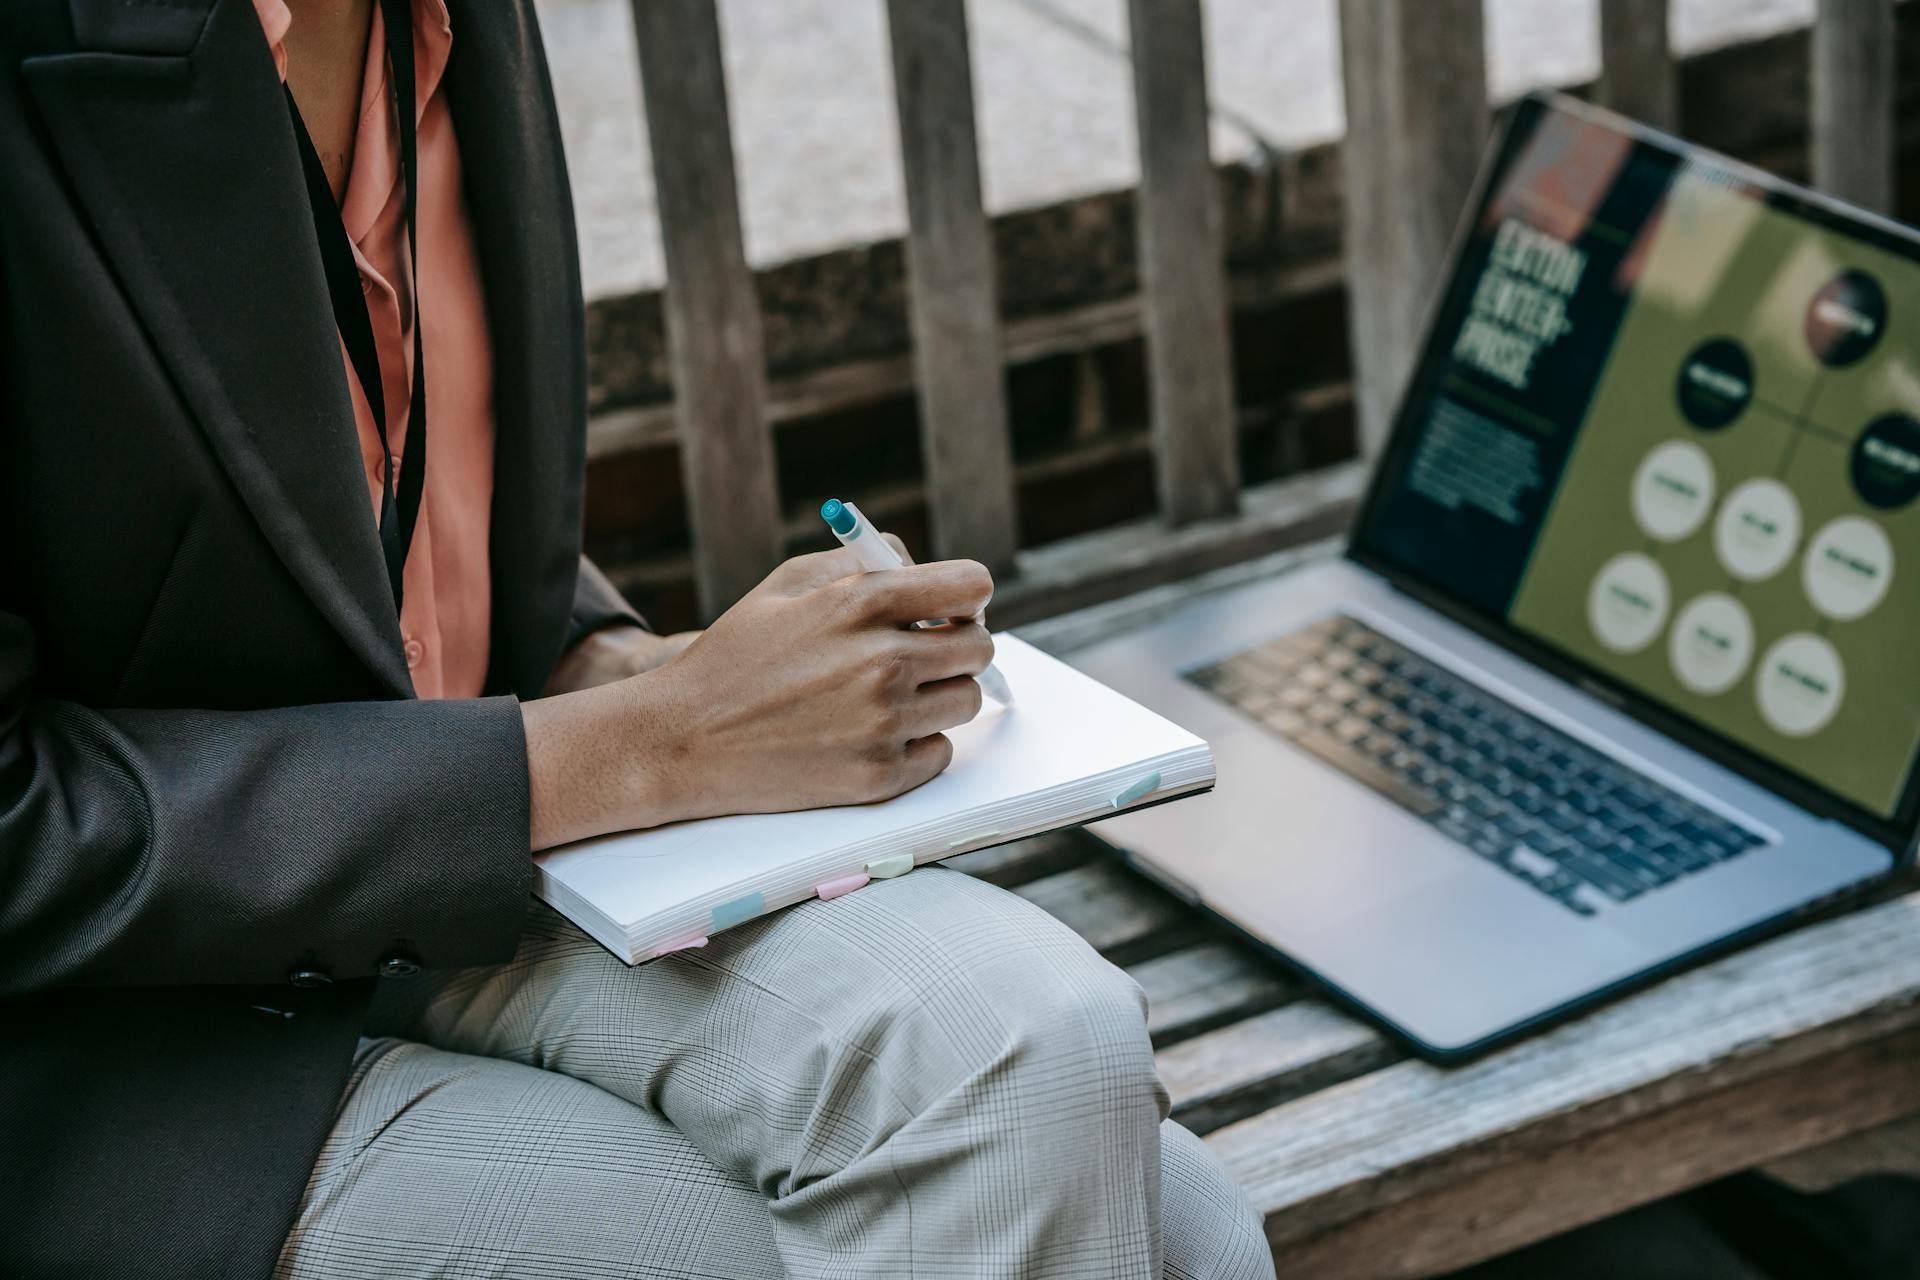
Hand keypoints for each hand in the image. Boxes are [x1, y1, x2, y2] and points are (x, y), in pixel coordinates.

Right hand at [521, 545, 993, 848]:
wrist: (682, 738)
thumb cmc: (734, 656)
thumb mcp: (788, 584)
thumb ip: (862, 563)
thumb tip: (920, 567)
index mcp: (865, 602)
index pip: (972, 586)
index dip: (967, 595)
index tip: (953, 608)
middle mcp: (884, 661)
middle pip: (980, 648)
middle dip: (957, 646)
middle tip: (925, 653)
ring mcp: (885, 722)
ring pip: (966, 702)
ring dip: (940, 695)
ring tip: (891, 695)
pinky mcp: (880, 776)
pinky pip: (940, 753)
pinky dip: (918, 743)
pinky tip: (873, 733)